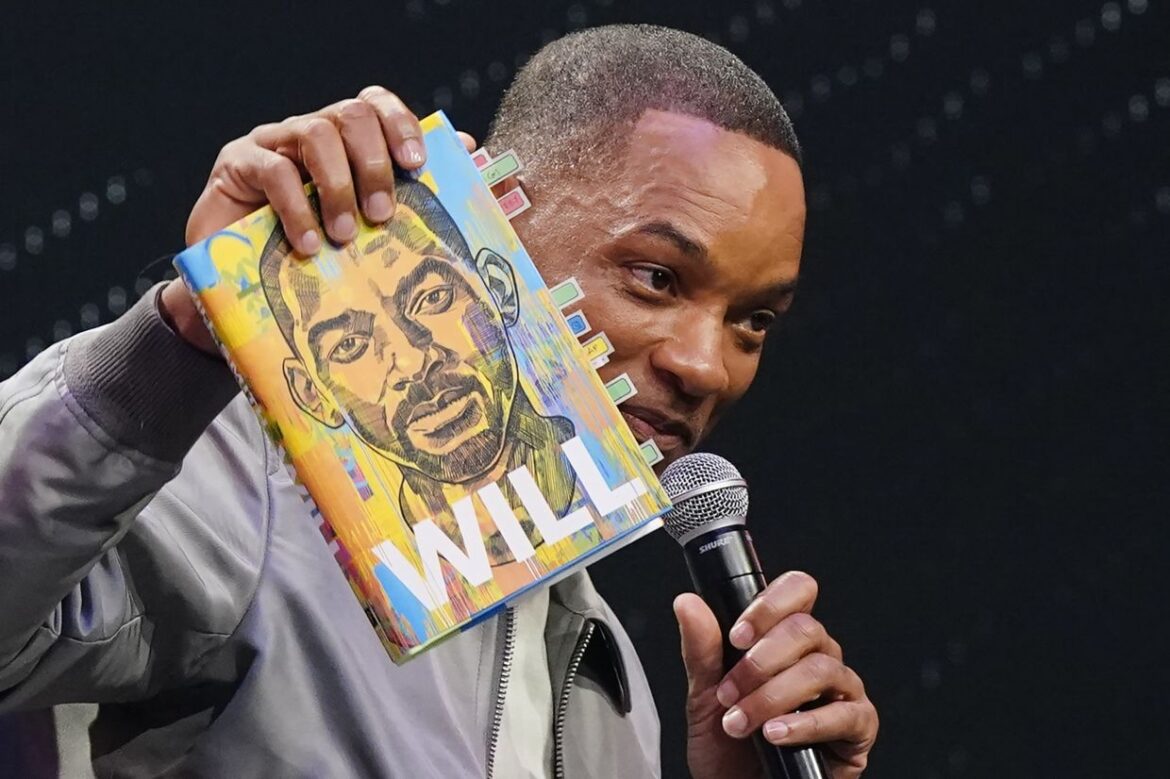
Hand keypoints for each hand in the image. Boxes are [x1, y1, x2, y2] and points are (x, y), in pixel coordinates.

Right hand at [159, 86, 474, 353]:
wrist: (241, 288)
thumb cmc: (315, 258)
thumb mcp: (365, 232)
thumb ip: (414, 195)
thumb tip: (469, 152)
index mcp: (345, 141)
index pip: (375, 105)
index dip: (401, 125)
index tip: (417, 164)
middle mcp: (309, 132)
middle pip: (350, 114)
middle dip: (375, 164)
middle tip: (382, 216)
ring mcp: (272, 143)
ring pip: (316, 134)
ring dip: (339, 187)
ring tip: (343, 236)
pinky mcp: (238, 164)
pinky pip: (273, 169)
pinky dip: (297, 207)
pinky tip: (307, 245)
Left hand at [674, 571, 877, 778]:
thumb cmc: (729, 749)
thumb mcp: (705, 697)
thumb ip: (701, 649)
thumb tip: (687, 603)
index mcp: (785, 640)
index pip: (797, 592)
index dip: (770, 604)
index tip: (737, 636)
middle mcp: (818, 657)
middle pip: (807, 628)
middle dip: (761, 661)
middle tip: (730, 692)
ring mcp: (841, 690)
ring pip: (821, 667)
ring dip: (773, 696)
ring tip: (742, 722)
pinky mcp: (858, 727)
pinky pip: (846, 713)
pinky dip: (806, 724)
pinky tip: (777, 735)